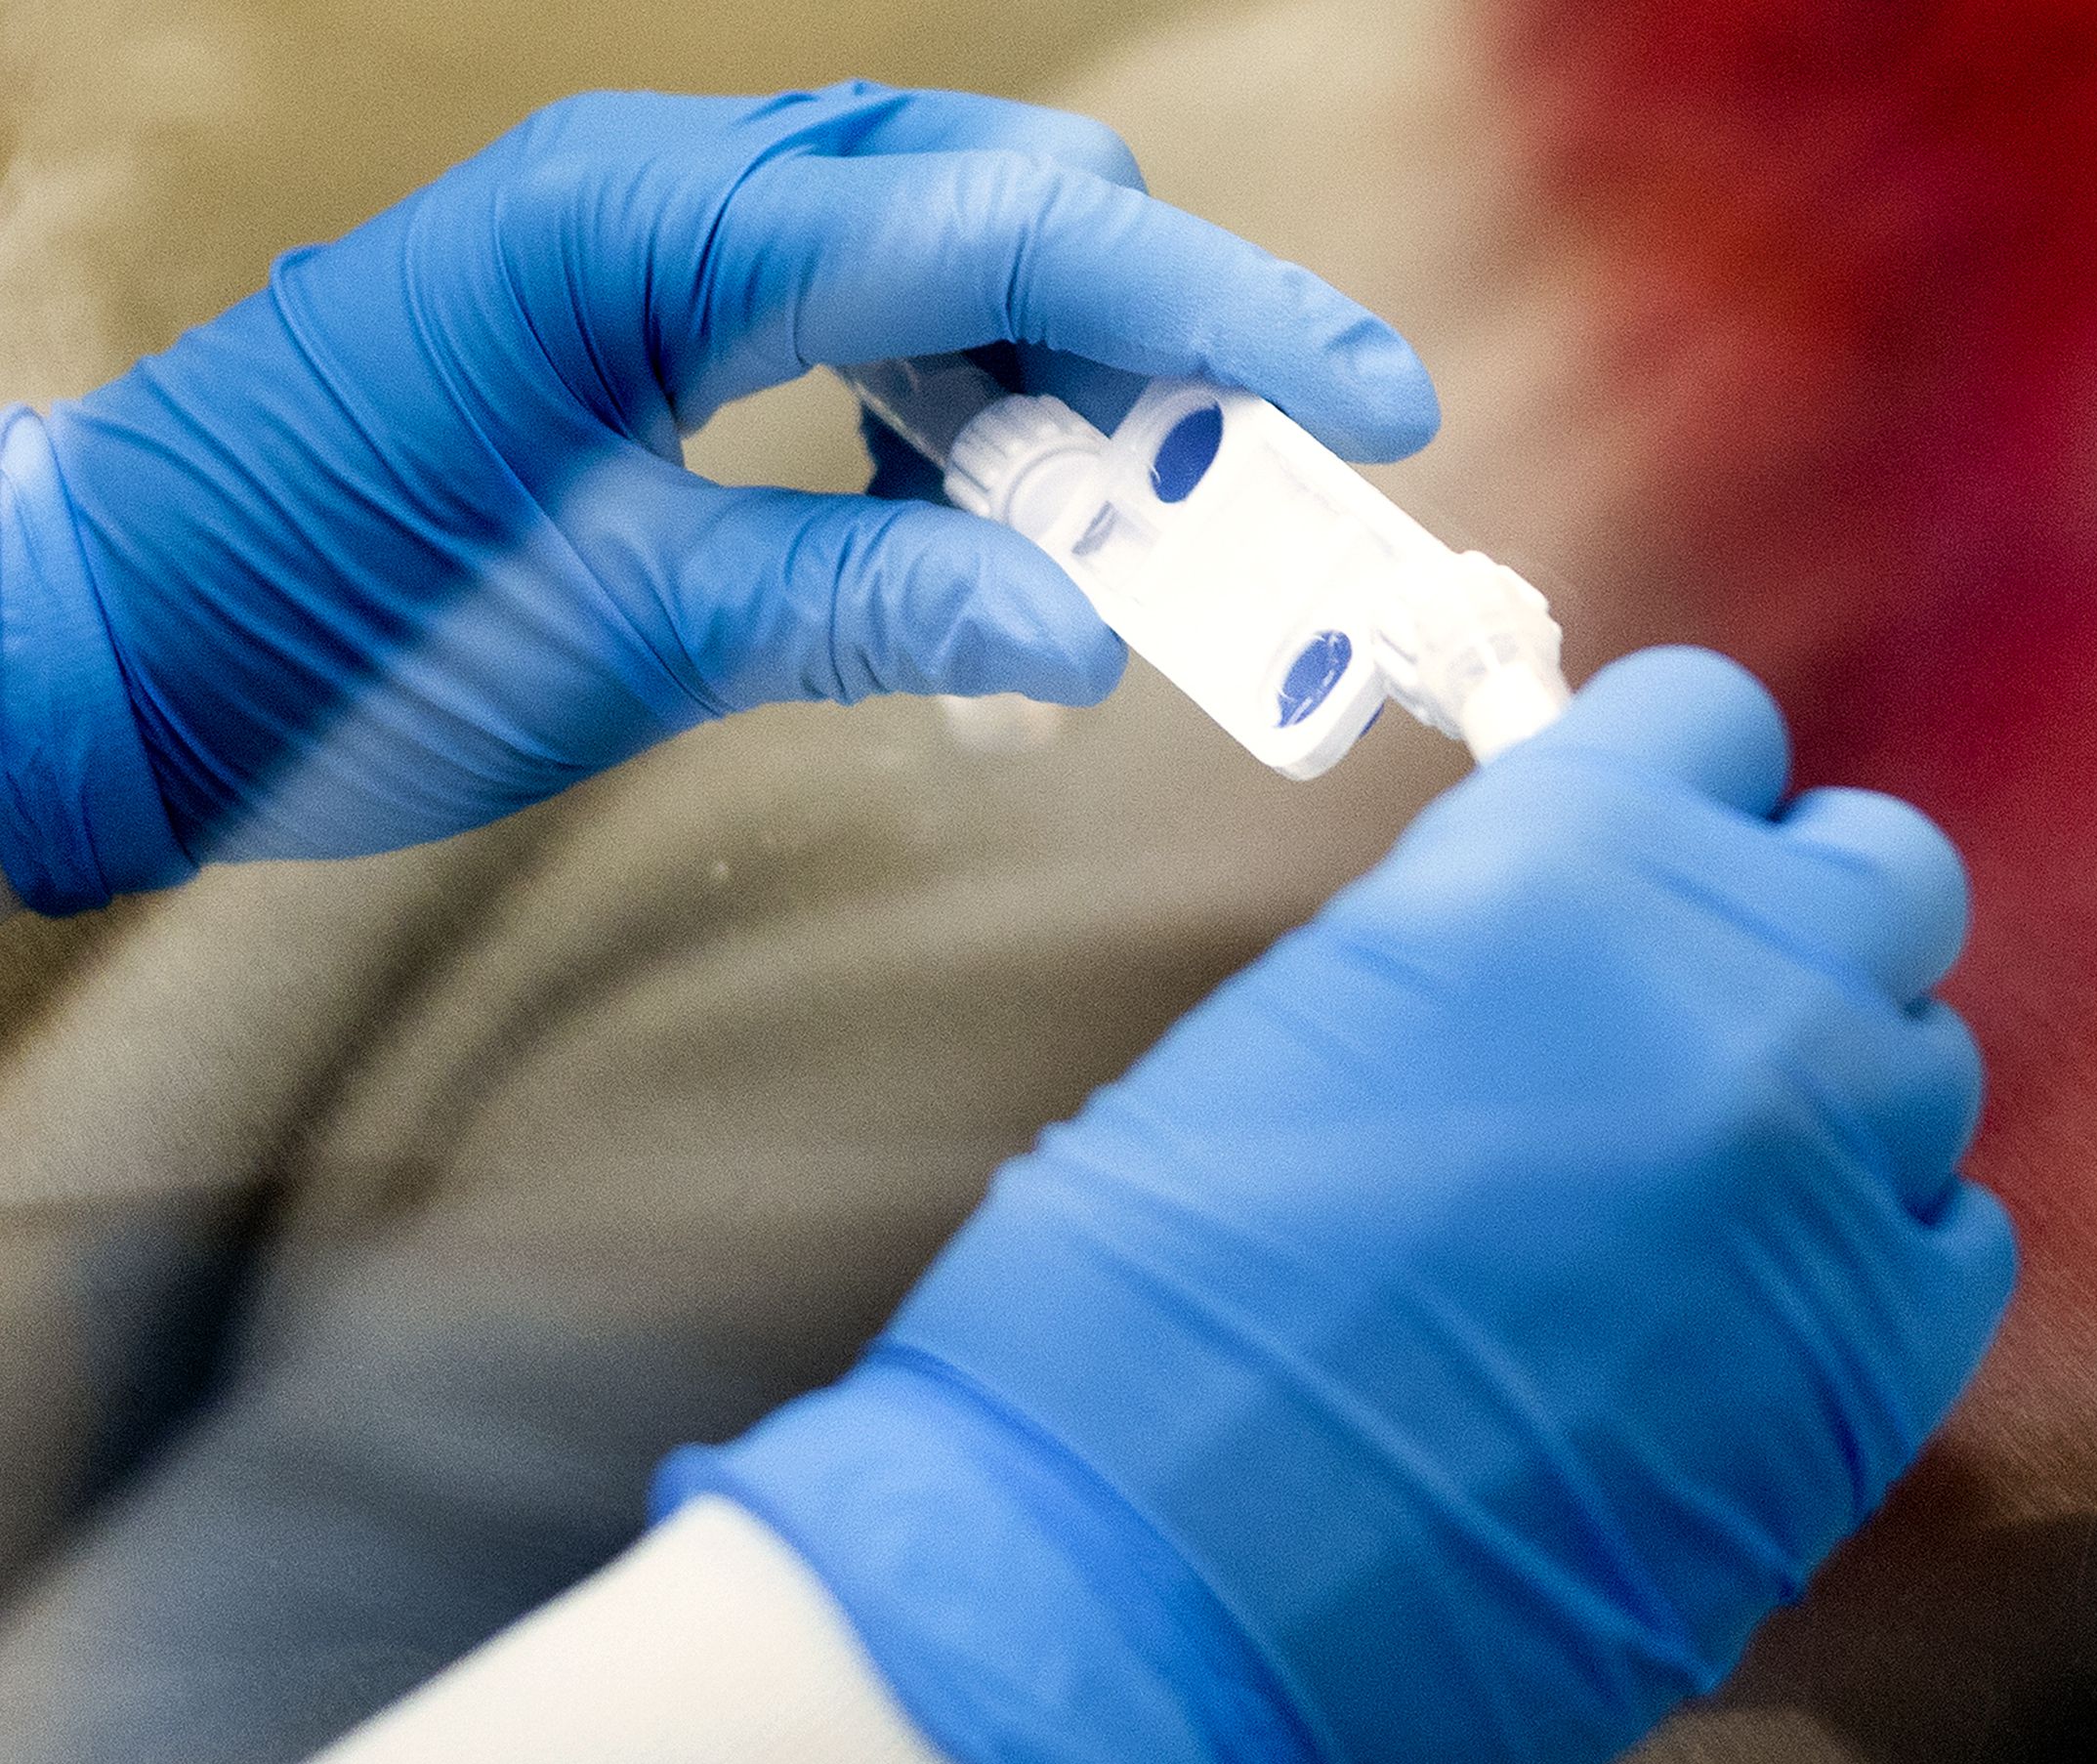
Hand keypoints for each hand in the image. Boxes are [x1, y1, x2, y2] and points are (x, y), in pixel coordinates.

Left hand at [0, 84, 1437, 911]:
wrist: (110, 644)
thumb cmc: (323, 634)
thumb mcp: (620, 637)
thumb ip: (866, 602)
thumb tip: (1083, 628)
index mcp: (651, 234)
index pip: (1013, 230)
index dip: (1220, 313)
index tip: (1371, 403)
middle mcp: (661, 187)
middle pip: (1005, 204)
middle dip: (1153, 353)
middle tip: (1218, 524)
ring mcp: (644, 229)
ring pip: (946, 251)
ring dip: (1054, 392)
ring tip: (1077, 554)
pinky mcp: (633, 297)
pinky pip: (857, 309)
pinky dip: (947, 411)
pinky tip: (943, 524)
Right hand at [661, 648, 2016, 1763]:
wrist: (1151, 1592)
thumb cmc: (1141, 1306)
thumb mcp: (1301, 1022)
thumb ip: (1476, 946)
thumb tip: (1559, 960)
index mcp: (1564, 863)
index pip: (1717, 727)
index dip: (1665, 798)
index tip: (1626, 875)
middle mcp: (1742, 990)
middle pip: (1881, 878)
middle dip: (1791, 927)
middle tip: (1679, 1032)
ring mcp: (1832, 1183)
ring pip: (1924, 1069)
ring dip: (1828, 1107)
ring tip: (1691, 1210)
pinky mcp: (1878, 1376)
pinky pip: (1955, 1247)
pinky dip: (1871, 1261)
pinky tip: (1749, 1323)